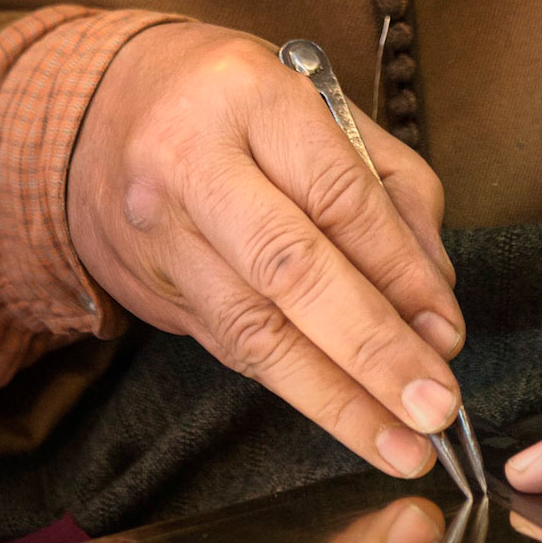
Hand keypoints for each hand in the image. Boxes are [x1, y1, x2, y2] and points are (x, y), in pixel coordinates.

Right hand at [67, 21, 465, 476]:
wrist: (94, 110)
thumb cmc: (234, 101)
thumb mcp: (318, 102)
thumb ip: (389, 186)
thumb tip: (433, 291)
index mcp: (248, 96)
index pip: (336, 194)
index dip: (398, 271)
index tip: (447, 332)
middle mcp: (191, 163)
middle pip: (288, 269)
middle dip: (370, 349)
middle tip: (434, 407)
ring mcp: (158, 233)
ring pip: (252, 330)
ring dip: (336, 398)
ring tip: (402, 446)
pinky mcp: (146, 290)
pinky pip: (229, 347)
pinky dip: (296, 386)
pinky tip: (347, 417)